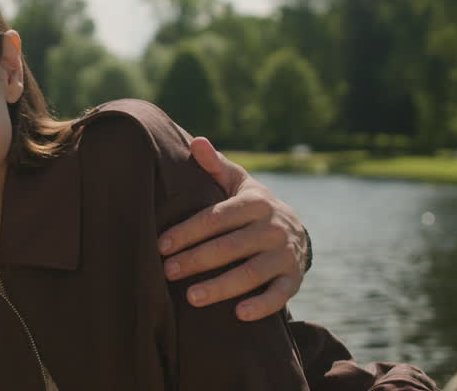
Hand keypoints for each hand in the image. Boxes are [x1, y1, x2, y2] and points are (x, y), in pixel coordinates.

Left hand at [157, 137, 309, 320]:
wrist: (295, 229)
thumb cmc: (251, 206)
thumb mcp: (237, 182)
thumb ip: (214, 165)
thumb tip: (196, 142)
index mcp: (254, 202)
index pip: (216, 218)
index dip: (187, 232)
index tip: (161, 245)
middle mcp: (272, 228)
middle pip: (229, 247)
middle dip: (196, 260)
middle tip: (166, 272)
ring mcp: (284, 254)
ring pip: (251, 273)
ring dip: (221, 286)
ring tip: (191, 298)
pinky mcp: (294, 279)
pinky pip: (279, 295)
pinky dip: (262, 305)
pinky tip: (239, 314)